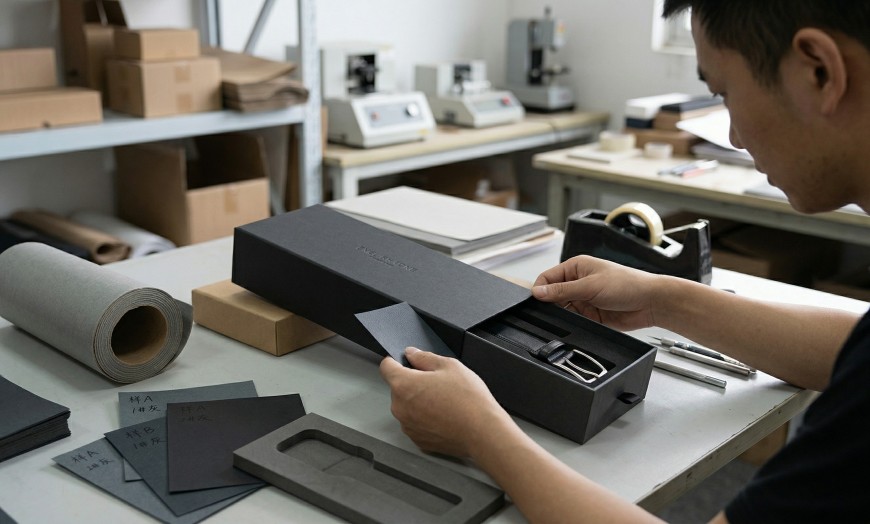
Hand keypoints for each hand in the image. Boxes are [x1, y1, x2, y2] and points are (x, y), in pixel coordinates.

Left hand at [379, 347, 513, 457]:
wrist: (482, 432)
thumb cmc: (468, 400)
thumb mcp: (449, 365)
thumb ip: (424, 357)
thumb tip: (413, 354)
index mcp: (404, 385)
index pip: (386, 366)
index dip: (396, 361)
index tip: (406, 362)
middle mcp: (400, 408)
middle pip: (398, 388)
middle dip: (413, 383)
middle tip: (437, 383)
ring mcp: (408, 426)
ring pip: (408, 407)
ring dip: (419, 402)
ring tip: (444, 401)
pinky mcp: (418, 440)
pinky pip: (416, 423)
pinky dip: (426, 419)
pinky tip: (444, 416)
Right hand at [531, 255, 662, 330]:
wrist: (650, 303)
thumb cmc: (628, 284)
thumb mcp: (590, 285)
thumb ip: (562, 290)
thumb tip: (538, 291)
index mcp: (576, 268)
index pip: (548, 277)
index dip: (540, 289)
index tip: (536, 301)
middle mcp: (578, 283)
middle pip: (552, 295)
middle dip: (550, 304)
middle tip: (552, 311)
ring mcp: (584, 300)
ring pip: (562, 310)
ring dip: (563, 315)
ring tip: (570, 316)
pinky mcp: (590, 315)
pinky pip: (574, 321)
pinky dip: (573, 324)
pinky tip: (577, 323)